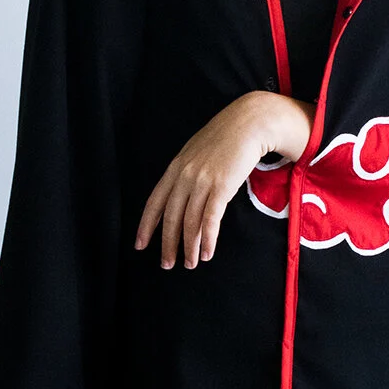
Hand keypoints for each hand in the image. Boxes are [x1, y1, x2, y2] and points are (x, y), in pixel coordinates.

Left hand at [136, 91, 314, 268]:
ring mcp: (202, 181)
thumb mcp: (196, 153)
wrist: (248, 124)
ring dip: (189, 247)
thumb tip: (180, 197)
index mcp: (175, 168)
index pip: (155, 202)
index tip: (140, 245)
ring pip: (190, 222)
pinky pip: (210, 219)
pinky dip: (208, 239)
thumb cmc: (224, 138)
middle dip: (168, 244)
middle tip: (167, 264)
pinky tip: (207, 253)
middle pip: (171, 217)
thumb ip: (185, 173)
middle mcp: (185, 176)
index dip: (147, 226)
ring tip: (189, 264)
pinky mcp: (222, 187)